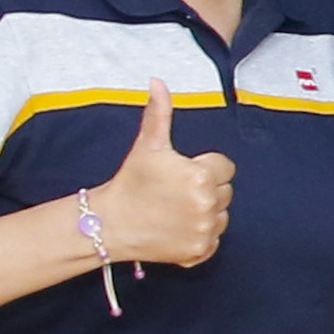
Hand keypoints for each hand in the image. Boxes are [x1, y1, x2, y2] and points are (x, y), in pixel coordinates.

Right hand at [92, 82, 236, 266]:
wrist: (108, 223)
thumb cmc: (131, 181)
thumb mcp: (147, 144)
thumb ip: (159, 112)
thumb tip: (157, 82)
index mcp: (202, 176)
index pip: (225, 167)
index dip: (203, 167)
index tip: (180, 173)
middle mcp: (208, 204)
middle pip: (225, 192)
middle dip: (205, 189)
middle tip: (175, 192)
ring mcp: (205, 230)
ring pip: (221, 215)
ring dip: (205, 212)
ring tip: (174, 209)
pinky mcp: (200, 251)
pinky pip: (214, 239)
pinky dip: (200, 235)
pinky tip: (176, 228)